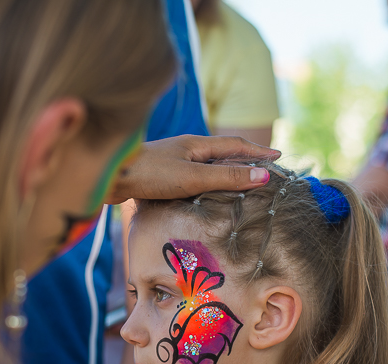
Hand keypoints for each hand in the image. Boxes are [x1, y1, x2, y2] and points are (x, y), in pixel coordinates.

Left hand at [106, 135, 279, 204]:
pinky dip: (208, 182)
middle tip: (265, 170)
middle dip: (246, 160)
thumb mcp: (193, 177)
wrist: (109, 176)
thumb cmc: (149, 174)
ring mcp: (173, 162)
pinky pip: (194, 176)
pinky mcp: (161, 175)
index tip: (278, 156)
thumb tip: (262, 176)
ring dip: (227, 171)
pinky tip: (206, 193)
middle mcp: (187, 150)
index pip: (236, 146)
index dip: (258, 152)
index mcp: (197, 145)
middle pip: (224, 154)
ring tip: (242, 182)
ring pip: (208, 165)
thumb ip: (226, 177)